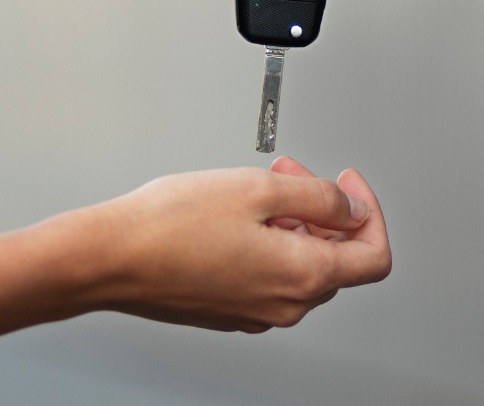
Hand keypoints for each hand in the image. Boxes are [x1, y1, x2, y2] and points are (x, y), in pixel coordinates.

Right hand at [68, 158, 390, 332]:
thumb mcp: (260, 187)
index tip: (350, 184)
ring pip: (301, 263)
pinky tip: (240, 214)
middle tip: (294, 173)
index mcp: (302, 276)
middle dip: (325, 208)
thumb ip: (320, 197)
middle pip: (337, 258)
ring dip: (295, 220)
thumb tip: (352, 208)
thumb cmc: (171, 225)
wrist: (110, 257)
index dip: (370, 212)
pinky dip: (270, 240)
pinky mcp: (230, 308)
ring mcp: (256, 311)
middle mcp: (284, 304)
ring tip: (261, 186)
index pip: (373, 256)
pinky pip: (270, 274)